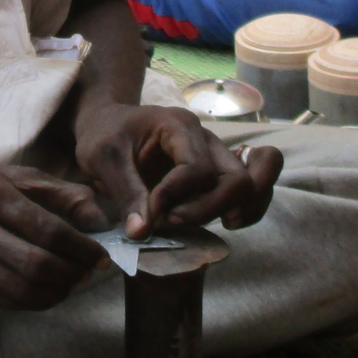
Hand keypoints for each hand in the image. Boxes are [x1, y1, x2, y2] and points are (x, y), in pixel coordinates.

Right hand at [0, 157, 109, 309]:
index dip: (81, 247)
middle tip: (89, 269)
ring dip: (58, 292)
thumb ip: (53, 191)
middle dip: (73, 273)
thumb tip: (96, 215)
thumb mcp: (4, 172)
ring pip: (23, 292)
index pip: (47, 230)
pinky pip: (5, 302)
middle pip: (37, 266)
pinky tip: (45, 288)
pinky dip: (34, 300)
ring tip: (71, 280)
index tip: (101, 254)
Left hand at [73, 102, 281, 237]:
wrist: (106, 124)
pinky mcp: (218, 172)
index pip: (196, 168)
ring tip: (215, 225)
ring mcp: (216, 155)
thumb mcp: (103, 158)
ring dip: (239, 210)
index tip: (149, 214)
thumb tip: (142, 233)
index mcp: (178, 125)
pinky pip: (253, 189)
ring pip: (254, 183)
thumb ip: (124, 193)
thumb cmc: (103, 135)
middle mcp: (206, 138)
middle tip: (171, 224)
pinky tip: (225, 222)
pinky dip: (249, 209)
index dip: (174, 197)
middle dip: (208, 210)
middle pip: (236, 178)